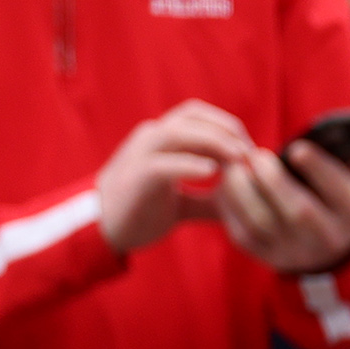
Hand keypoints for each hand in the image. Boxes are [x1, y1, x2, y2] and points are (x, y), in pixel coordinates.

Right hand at [98, 102, 256, 254]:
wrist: (98, 233)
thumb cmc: (139, 212)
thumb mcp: (182, 203)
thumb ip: (210, 198)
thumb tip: (245, 201)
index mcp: (161, 138)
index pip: (200, 115)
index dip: (228, 126)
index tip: (251, 149)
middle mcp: (150, 137)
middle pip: (193, 116)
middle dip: (227, 130)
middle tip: (250, 153)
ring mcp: (139, 155)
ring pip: (178, 132)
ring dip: (213, 141)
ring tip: (237, 159)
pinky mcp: (134, 178)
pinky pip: (163, 164)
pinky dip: (189, 164)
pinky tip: (211, 171)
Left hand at [212, 130, 349, 275]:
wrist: (331, 250)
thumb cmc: (344, 198)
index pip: (337, 191)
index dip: (318, 168)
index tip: (297, 147)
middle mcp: (325, 236)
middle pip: (298, 212)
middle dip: (273, 181)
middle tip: (256, 154)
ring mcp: (294, 250)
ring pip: (263, 224)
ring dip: (243, 193)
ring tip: (235, 166)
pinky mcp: (266, 256)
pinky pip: (242, 234)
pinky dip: (230, 208)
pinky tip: (227, 184)